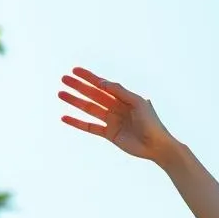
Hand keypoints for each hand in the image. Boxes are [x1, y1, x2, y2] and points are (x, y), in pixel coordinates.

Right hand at [58, 68, 175, 162]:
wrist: (157, 146)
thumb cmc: (152, 123)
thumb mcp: (137, 103)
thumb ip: (120, 92)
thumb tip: (101, 83)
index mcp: (124, 98)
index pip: (103, 85)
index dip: (89, 77)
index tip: (75, 70)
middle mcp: (117, 108)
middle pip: (94, 95)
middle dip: (79, 87)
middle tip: (64, 79)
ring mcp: (112, 121)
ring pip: (90, 109)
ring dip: (75, 101)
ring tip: (61, 94)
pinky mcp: (110, 134)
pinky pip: (90, 127)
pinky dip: (78, 122)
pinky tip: (65, 117)